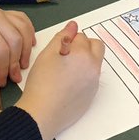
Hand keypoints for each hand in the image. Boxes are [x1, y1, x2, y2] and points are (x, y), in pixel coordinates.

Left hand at [0, 0, 33, 86]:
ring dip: (26, 48)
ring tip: (23, 64)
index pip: (2, 50)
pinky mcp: (3, 11)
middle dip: (17, 61)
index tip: (2, 81)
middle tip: (15, 77)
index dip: (4, 68)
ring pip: (23, 30)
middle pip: (16, 41)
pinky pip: (23, 19)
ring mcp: (2, 12)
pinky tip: (30, 43)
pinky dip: (29, 32)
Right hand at [17, 24, 103, 139]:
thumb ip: (62, 37)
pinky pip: (92, 78)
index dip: (68, 40)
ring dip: (85, 60)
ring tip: (65, 70)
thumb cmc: (41, 83)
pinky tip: (67, 84)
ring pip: (94, 63)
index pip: (81, 36)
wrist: (42, 113)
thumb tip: (73, 26)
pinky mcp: (92, 95)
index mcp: (83, 54)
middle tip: (66, 55)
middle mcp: (93, 67)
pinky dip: (83, 76)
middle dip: (84, 46)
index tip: (58, 50)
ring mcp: (94, 82)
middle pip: (97, 46)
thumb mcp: (47, 54)